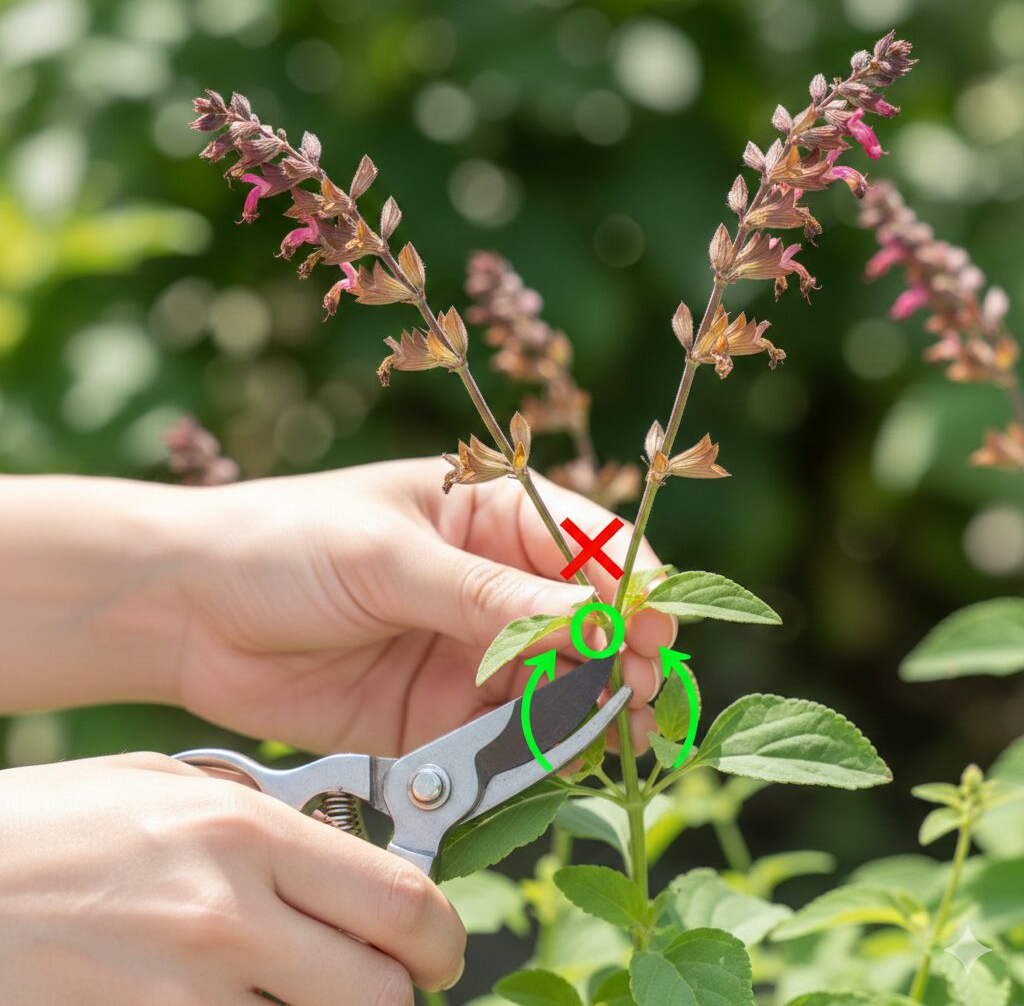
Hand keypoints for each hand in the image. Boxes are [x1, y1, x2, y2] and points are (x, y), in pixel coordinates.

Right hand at [0, 753, 464, 1004]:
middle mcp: (226, 918)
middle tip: (386, 982)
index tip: (438, 947)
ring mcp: (180, 998)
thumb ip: (264, 823)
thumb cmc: (47, 828)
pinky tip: (230, 1001)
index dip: (440, 936)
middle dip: (400, 993)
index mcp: (244, 833)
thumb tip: (340, 859)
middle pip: (382, 996)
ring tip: (296, 986)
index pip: (399, 900)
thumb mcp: (164, 787)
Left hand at [178, 458, 673, 755]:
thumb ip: (490, 599)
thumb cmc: (284, 545)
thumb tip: (597, 623)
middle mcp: (490, 583)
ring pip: (556, 684)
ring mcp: (468, 650)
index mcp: (487, 513)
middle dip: (619, 657)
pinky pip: (506, 734)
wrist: (185, 612)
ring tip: (618, 739)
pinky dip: (536, 751)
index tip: (653, 633)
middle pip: (585, 622)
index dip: (630, 588)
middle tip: (642, 698)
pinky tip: (558, 764)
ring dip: (589, 710)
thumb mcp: (390, 558)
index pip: (590, 544)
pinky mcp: (440, 712)